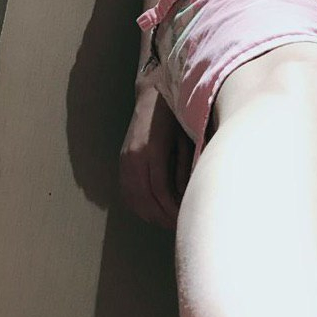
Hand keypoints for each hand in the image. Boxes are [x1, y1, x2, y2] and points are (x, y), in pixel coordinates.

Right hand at [119, 83, 193, 229]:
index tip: (186, 218)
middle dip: (162, 216)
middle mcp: (133, 156)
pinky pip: (126, 190)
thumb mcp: (189, 136)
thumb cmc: (179, 112)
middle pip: (144, 199)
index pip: (160, 192)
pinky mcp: (123, 159)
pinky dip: (138, 205)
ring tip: (168, 221)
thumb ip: (188, 163)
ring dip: (150, 214)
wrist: (154, 90)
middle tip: (180, 226)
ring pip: (133, 198)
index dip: (173, 210)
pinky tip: (153, 211)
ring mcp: (125, 158)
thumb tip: (193, 192)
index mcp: (150, 150)